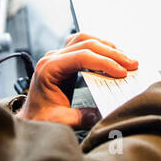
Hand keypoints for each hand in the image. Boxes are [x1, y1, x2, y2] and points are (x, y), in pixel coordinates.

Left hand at [22, 32, 138, 129]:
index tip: (122, 73)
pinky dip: (100, 47)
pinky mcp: (64, 60)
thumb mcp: (59, 121)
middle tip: (132, 65)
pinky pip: (83, 44)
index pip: (81, 57)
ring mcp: (58, 56)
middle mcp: (52, 58)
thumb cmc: (39, 119)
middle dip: (112, 53)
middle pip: (86, 44)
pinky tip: (112, 55)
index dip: (104, 63)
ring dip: (107, 47)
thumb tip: (103, 112)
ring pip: (85, 39)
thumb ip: (80, 117)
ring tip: (126, 58)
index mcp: (49, 69)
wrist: (29, 119)